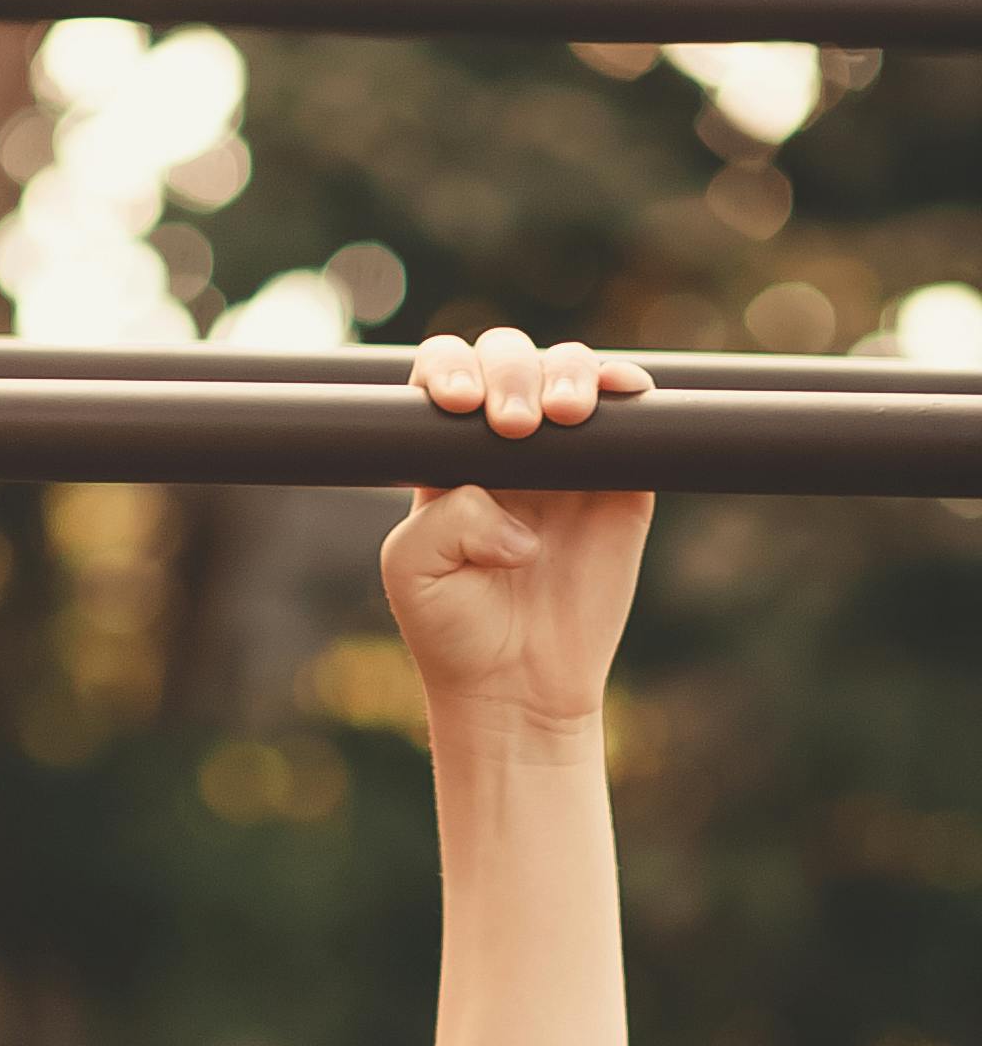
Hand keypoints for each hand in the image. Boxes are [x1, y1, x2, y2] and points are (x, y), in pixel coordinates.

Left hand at [383, 327, 653, 726]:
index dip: (451, 368)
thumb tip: (513, 506)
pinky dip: (627, 386)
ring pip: (570, 370)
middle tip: (513, 426)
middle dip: (511, 371)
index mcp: (449, 453)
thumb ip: (443, 517)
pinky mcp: (622, 476)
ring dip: (567, 372)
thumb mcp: (414, 571)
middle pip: (510, 358)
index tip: (459, 404)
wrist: (519, 687)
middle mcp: (508, 442)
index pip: (446, 374)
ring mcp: (569, 453)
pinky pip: (631, 411)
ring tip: (562, 417)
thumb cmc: (455, 629)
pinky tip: (619, 392)